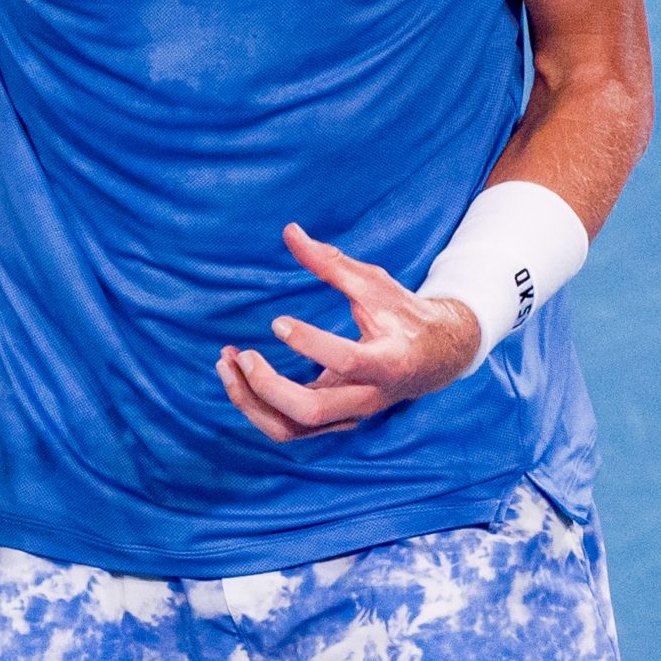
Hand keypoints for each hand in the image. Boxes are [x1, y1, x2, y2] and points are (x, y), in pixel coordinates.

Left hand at [215, 222, 480, 444]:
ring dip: (251, 402)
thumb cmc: (404, 315)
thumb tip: (289, 231)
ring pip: (292, 429)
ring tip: (225, 362)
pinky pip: (288, 426)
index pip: (346, 361)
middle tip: (240, 354)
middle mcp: (368, 397)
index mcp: (388, 361)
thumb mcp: (374, 284)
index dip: (309, 343)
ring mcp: (348, 414)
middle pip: (310, 412)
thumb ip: (331, 263)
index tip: (277, 320)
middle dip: (266, 387)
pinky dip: (256, 405)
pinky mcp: (332, 419)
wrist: (435, 358)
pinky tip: (238, 372)